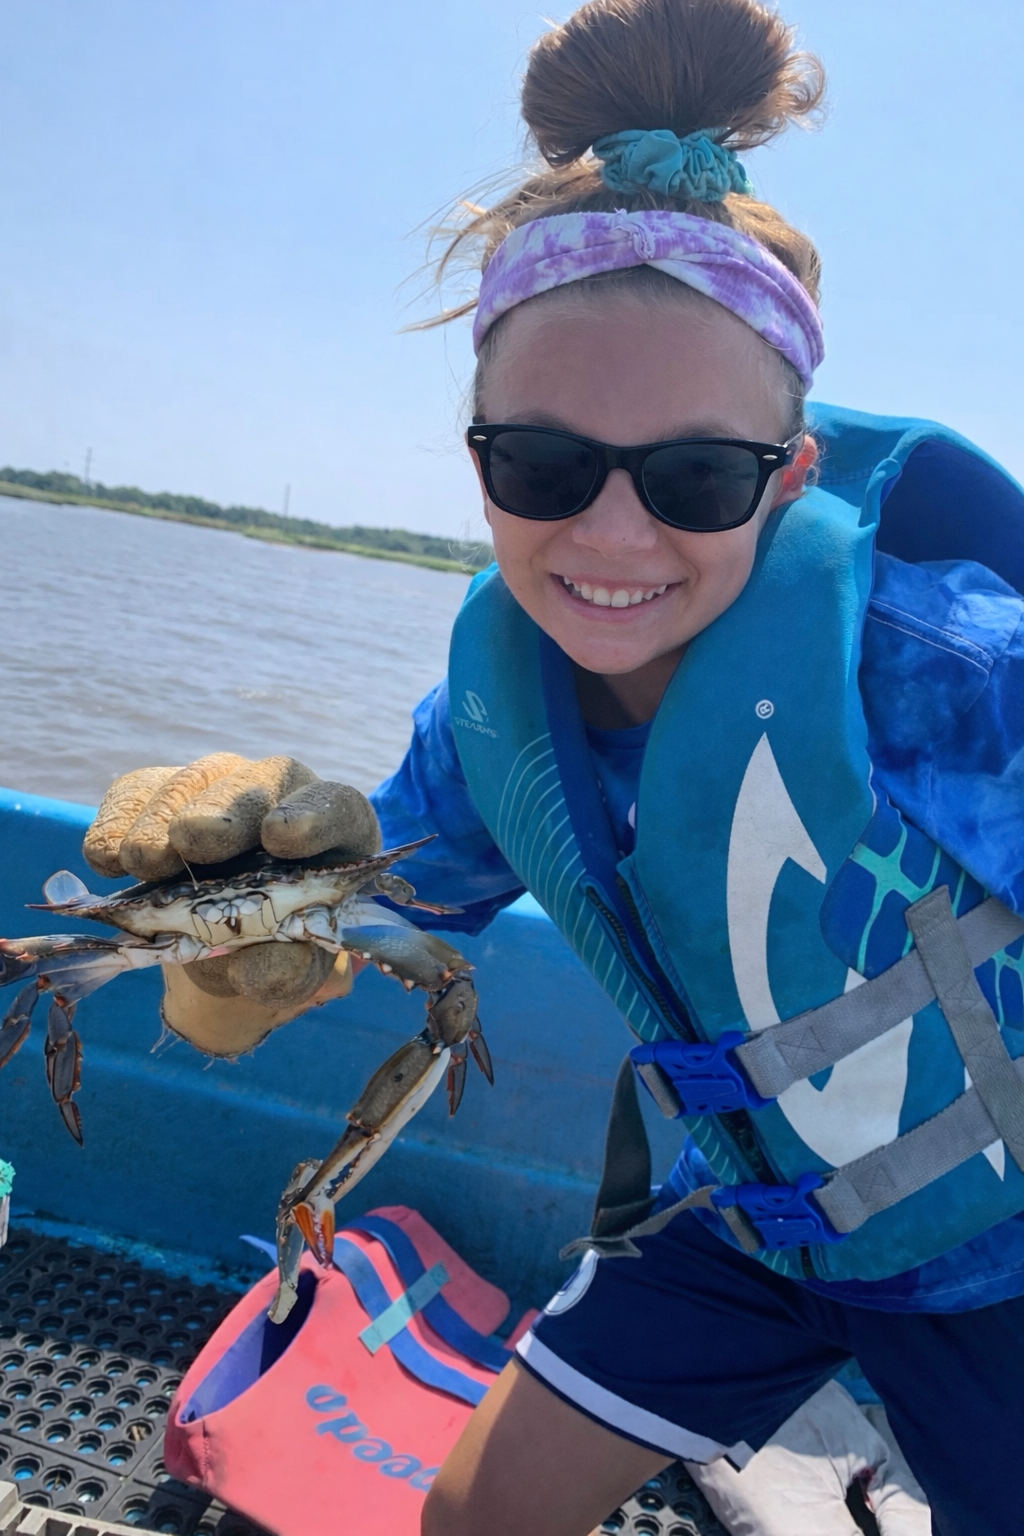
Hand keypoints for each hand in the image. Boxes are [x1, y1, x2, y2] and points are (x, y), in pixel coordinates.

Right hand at [83, 754, 381, 1044]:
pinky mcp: (158, 794)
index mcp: (334, 833)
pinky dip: (116, 823)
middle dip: (224, 813)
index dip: (311, 818)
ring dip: (161, 823)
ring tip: (145, 863)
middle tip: (194, 841)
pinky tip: (106, 858)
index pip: (334, 809)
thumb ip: (288, 970)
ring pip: (191, 784)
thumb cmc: (281, 946)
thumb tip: (253, 970)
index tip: (282, 837)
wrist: (233, 946)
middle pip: (258, 784)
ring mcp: (216, 787)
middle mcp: (277, 795)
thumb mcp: (294, 968)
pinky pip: (134, 793)